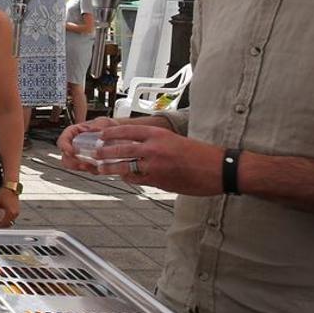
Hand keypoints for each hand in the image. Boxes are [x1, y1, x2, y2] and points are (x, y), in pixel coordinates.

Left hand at [0, 186, 19, 226]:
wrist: (11, 187)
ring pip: (12, 221)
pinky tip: (4, 218)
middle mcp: (15, 213)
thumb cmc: (4, 193)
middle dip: (2, 225)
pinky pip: (14, 217)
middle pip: (8, 223)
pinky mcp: (18, 209)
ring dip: (6, 222)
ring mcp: (18, 211)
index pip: (4, 222)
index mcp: (10, 212)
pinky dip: (9, 219)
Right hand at [58, 116, 121, 170]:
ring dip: (80, 167)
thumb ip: (98, 125)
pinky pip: (85, 170)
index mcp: (74, 132)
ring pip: (72, 165)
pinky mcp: (87, 162)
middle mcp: (74, 144)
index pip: (62, 140)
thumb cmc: (109, 127)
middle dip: (72, 161)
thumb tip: (93, 129)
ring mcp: (80, 155)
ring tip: (90, 165)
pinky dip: (90, 170)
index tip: (72, 151)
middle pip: (65, 156)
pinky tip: (98, 167)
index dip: (65, 147)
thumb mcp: (104, 122)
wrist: (118, 135)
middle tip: (82, 162)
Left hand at [92, 124, 224, 194]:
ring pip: (125, 166)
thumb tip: (139, 147)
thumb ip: (157, 142)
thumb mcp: (175, 140)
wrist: (219, 168)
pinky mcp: (159, 180)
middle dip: (105, 152)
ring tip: (101, 169)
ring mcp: (155, 165)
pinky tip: (123, 178)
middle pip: (121, 149)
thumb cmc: (200, 154)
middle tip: (94, 153)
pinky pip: (137, 179)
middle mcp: (154, 148)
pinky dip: (128, 179)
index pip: (128, 131)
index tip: (101, 135)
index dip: (112, 134)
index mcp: (159, 134)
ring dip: (111, 168)